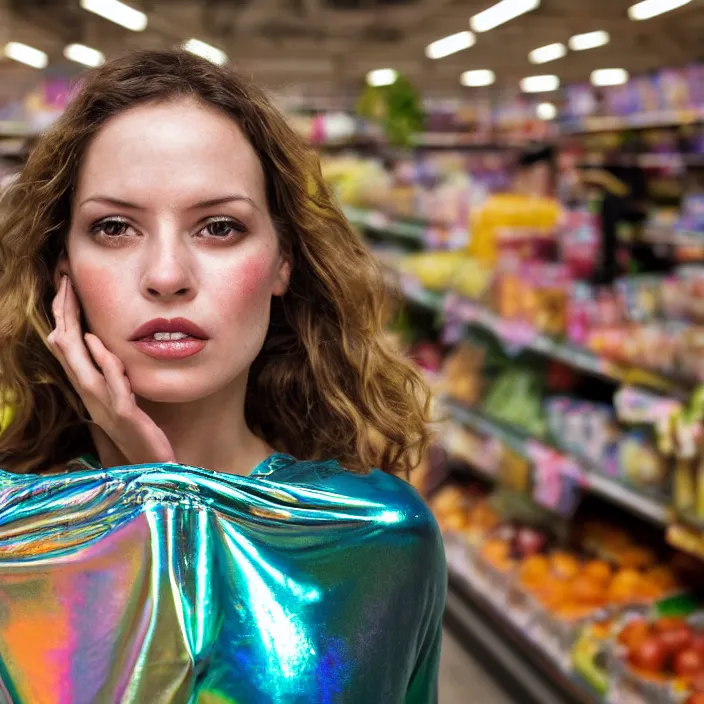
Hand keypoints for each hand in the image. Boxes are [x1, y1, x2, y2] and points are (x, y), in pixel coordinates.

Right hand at [47, 275, 176, 466]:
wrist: (152, 465)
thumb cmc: (140, 431)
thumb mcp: (123, 396)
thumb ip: (110, 373)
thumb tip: (99, 344)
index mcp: (90, 388)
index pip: (69, 346)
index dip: (64, 316)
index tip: (65, 285)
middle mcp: (90, 395)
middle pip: (66, 349)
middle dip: (63, 313)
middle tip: (63, 280)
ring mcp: (104, 406)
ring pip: (79, 366)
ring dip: (73, 331)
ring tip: (70, 299)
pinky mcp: (123, 416)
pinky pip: (111, 386)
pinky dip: (104, 364)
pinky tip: (100, 343)